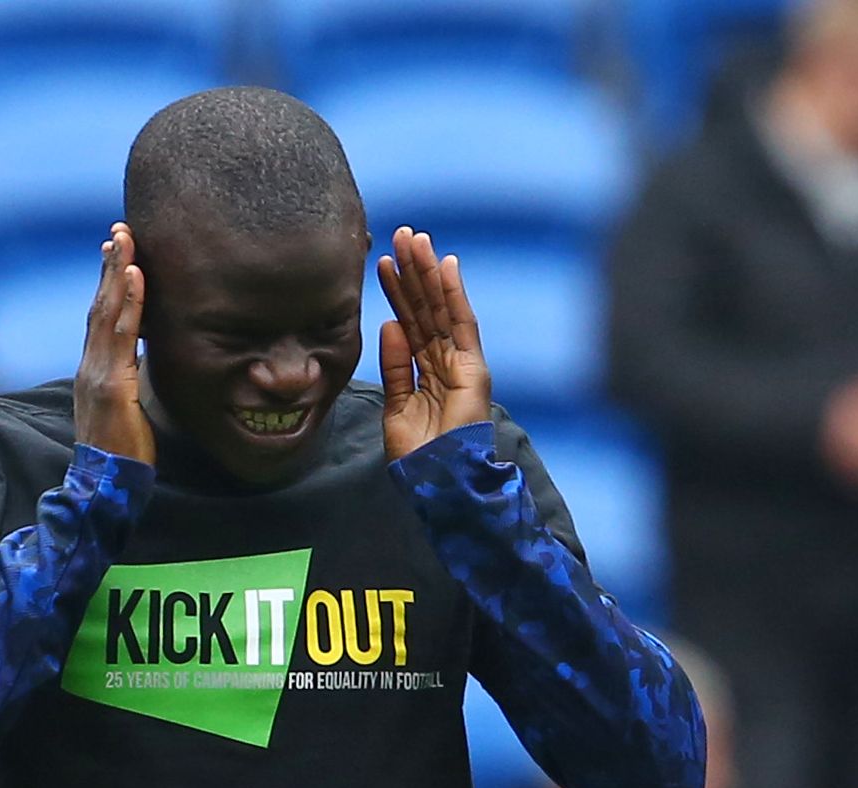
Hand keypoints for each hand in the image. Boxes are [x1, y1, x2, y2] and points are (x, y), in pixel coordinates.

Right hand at [74, 225, 152, 463]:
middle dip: (111, 266)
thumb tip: (142, 366)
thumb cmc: (122, 452)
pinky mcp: (112, 386)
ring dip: (117, 273)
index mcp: (96, 370)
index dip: (109, 283)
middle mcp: (92, 365)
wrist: (105, 487)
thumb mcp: (126, 408)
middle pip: (101, 305)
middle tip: (121, 230)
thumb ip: (128, 382)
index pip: (101, 317)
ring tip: (127, 240)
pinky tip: (137, 277)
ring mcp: (99, 374)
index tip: (118, 251)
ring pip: (107, 313)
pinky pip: (122, 336)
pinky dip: (128, 303)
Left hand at [377, 226, 492, 456]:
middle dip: (414, 272)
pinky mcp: (473, 368)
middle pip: (427, 310)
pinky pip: (462, 323)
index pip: (412, 324)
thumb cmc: (419, 456)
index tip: (384, 263)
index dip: (398, 293)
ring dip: (428, 272)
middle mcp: (447, 364)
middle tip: (400, 235)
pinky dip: (454, 293)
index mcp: (428, 373)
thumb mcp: (397, 405)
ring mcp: (462, 364)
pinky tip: (445, 263)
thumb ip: (396, 366)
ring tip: (413, 239)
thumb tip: (388, 325)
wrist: (439, 482)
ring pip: (442, 309)